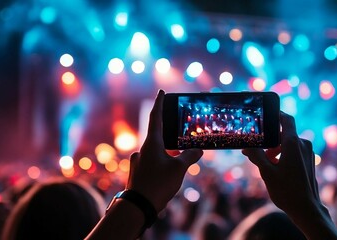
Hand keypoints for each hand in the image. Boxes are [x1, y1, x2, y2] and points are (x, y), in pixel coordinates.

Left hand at [126, 90, 202, 211]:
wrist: (138, 206)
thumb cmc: (158, 184)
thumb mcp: (179, 169)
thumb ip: (190, 156)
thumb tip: (198, 150)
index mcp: (152, 143)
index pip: (156, 118)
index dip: (159, 104)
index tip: (161, 92)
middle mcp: (143, 150)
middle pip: (157, 134)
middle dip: (168, 132)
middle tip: (179, 131)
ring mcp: (139, 161)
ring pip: (156, 150)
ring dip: (167, 150)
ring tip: (178, 157)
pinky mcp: (138, 172)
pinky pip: (152, 161)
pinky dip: (161, 161)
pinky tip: (168, 171)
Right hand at [242, 112, 336, 238]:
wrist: (307, 209)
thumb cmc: (287, 191)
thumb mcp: (266, 172)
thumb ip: (256, 156)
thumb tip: (247, 147)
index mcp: (293, 143)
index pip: (286, 119)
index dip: (277, 114)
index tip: (266, 113)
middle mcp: (303, 145)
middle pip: (284, 134)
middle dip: (270, 141)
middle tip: (257, 151)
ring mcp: (308, 154)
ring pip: (289, 145)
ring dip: (276, 150)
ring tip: (265, 164)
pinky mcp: (309, 162)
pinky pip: (294, 152)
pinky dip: (284, 156)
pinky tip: (276, 169)